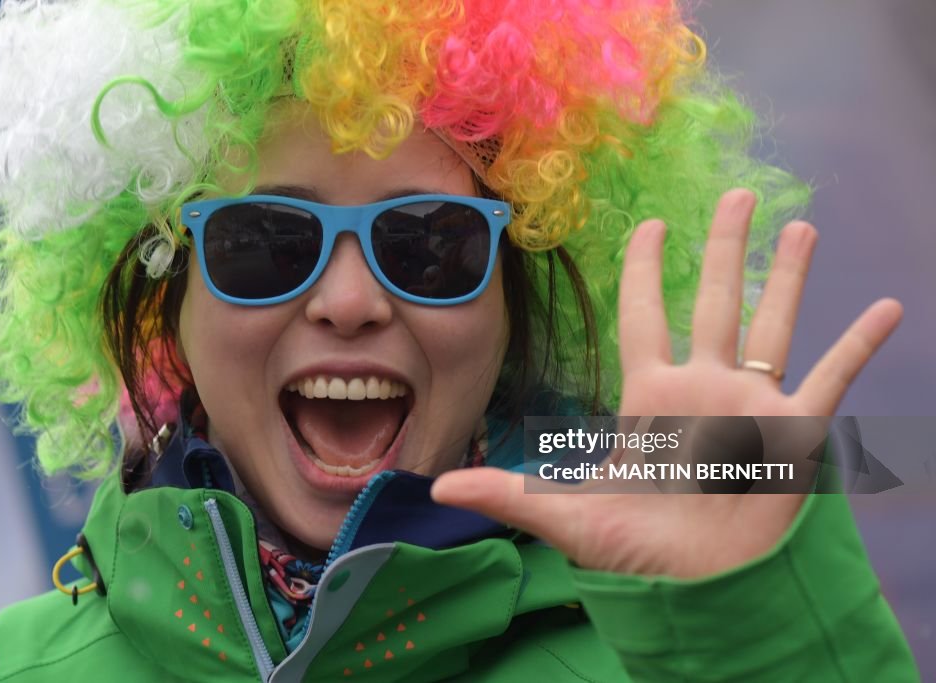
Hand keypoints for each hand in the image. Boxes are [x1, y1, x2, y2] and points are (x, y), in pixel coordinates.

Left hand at [431, 189, 902, 577]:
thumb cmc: (634, 554)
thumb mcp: (569, 519)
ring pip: (772, 326)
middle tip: (740, 195)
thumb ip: (511, 494)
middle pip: (715, 301)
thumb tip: (439, 485)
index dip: (646, 268)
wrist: (698, 591)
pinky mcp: (793, 435)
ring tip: (801, 226)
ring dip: (787, 278)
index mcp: (650, 396)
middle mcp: (703, 389)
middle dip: (726, 249)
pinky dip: (858, 345)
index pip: (645, 315)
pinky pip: (832, 379)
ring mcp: (750, 407)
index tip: (651, 223)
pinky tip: (884, 307)